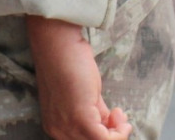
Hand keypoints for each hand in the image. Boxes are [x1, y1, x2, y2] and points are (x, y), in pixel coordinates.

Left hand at [27, 16, 131, 139]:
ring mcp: (67, 128)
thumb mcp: (83, 99)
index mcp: (54, 127)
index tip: (113, 122)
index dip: (104, 135)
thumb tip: (110, 127)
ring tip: (119, 114)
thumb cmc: (69, 64)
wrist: (58, 45)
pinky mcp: (80, 120)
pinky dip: (119, 131)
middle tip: (119, 118)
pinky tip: (119, 113)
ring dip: (117, 132)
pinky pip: (106, 139)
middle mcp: (58, 132)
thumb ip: (94, 116)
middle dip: (112, 134)